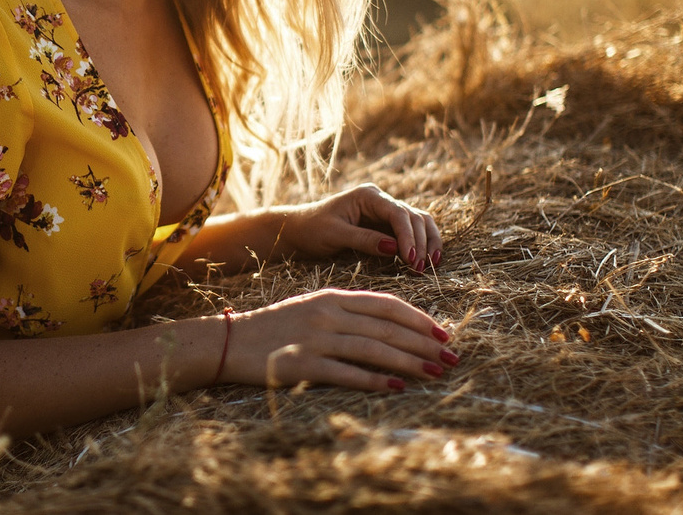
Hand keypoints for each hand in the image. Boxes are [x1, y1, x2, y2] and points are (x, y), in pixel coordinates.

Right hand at [220, 289, 455, 390]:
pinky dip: (375, 380)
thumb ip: (348, 312)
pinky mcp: (304, 365)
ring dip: (410, 362)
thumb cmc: (276, 326)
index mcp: (332, 297)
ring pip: (374, 349)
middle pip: (387, 328)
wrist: (230, 341)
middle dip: (425, 344)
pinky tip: (398, 386)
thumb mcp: (313, 307)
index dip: (419, 319)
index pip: (387, 304)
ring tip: (435, 372)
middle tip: (452, 357)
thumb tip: (390, 327)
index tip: (443, 333)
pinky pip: (347, 373)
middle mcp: (328, 314)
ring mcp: (316, 339)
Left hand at [279, 183, 441, 271]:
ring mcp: (385, 212)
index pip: (398, 213)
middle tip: (420, 268)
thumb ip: (364, 239)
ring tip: (431, 264)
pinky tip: (427, 259)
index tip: (411, 259)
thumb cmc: (312, 229)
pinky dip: (422, 244)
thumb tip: (395, 249)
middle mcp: (380, 200)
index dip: (409, 236)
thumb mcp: (335, 235)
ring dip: (428, 242)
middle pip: (414, 217)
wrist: (299, 230)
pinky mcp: (386, 226)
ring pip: (419, 222)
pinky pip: (412, 232)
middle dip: (421, 242)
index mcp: (367, 196)